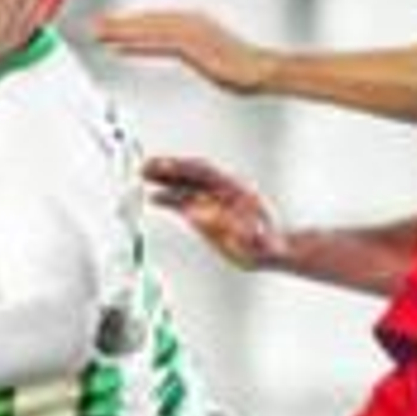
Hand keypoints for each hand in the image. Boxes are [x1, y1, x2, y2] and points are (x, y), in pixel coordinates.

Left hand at [92, 10, 274, 94]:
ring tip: (100, 34)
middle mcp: (190, 22)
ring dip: (122, 31)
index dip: (131, 23)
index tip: (111, 26)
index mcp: (194, 22)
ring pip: (148, 30)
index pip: (156, 21)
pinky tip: (120, 48)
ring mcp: (191, 32)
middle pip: (148, 21)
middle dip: (119, 23)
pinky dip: (137, 45)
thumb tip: (184, 53)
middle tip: (95, 25)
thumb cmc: (242, 68)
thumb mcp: (212, 57)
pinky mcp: (193, 46)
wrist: (261, 70)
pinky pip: (158, 44)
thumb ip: (192, 52)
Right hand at [143, 155, 285, 270]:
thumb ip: (236, 231)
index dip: (184, 168)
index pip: (206, 173)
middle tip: (146, 166)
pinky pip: (186, 201)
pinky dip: (170, 198)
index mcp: (236, 190)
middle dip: (169, 168)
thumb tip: (213, 222)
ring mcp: (214, 199)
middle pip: (193, 173)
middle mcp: (223, 190)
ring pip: (187, 184)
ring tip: (142, 175)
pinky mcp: (207, 212)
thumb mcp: (258, 240)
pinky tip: (154, 198)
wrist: (274, 249)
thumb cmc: (270, 244)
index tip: (164, 165)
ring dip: (165, 179)